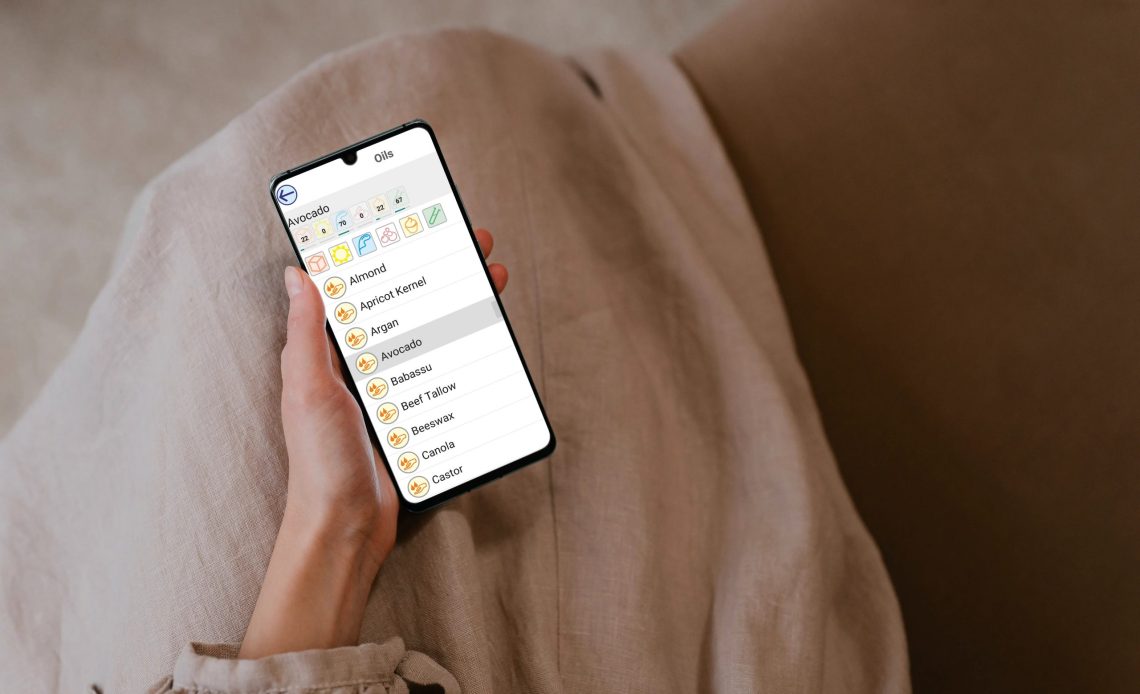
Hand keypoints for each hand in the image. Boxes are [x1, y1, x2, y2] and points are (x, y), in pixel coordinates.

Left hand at [239, 228, 506, 658]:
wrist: (346, 527)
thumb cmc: (318, 461)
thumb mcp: (308, 388)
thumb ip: (307, 332)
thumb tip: (299, 272)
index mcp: (331, 350)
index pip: (362, 286)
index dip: (388, 251)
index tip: (415, 220)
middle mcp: (363, 364)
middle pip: (408, 303)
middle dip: (441, 269)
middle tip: (475, 243)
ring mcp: (393, 389)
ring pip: (433, 333)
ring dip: (462, 304)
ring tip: (492, 280)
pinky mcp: (418, 414)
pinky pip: (445, 372)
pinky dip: (469, 350)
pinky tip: (490, 337)